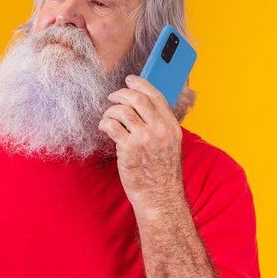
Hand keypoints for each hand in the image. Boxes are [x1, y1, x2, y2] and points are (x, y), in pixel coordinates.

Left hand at [98, 75, 184, 217]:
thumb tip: (144, 106)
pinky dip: (104, 123)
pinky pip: (111, 125)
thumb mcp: (170, 144)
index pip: (156, 95)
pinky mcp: (128, 149)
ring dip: (110, 111)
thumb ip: (160, 125)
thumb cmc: (161, 173)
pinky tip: (105, 128)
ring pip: (122, 110)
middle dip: (121, 94)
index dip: (140, 84)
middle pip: (137, 99)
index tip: (130, 80)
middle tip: (112, 97)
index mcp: (171, 126)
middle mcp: (160, 129)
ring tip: (108, 117)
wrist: (160, 197)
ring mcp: (144, 139)